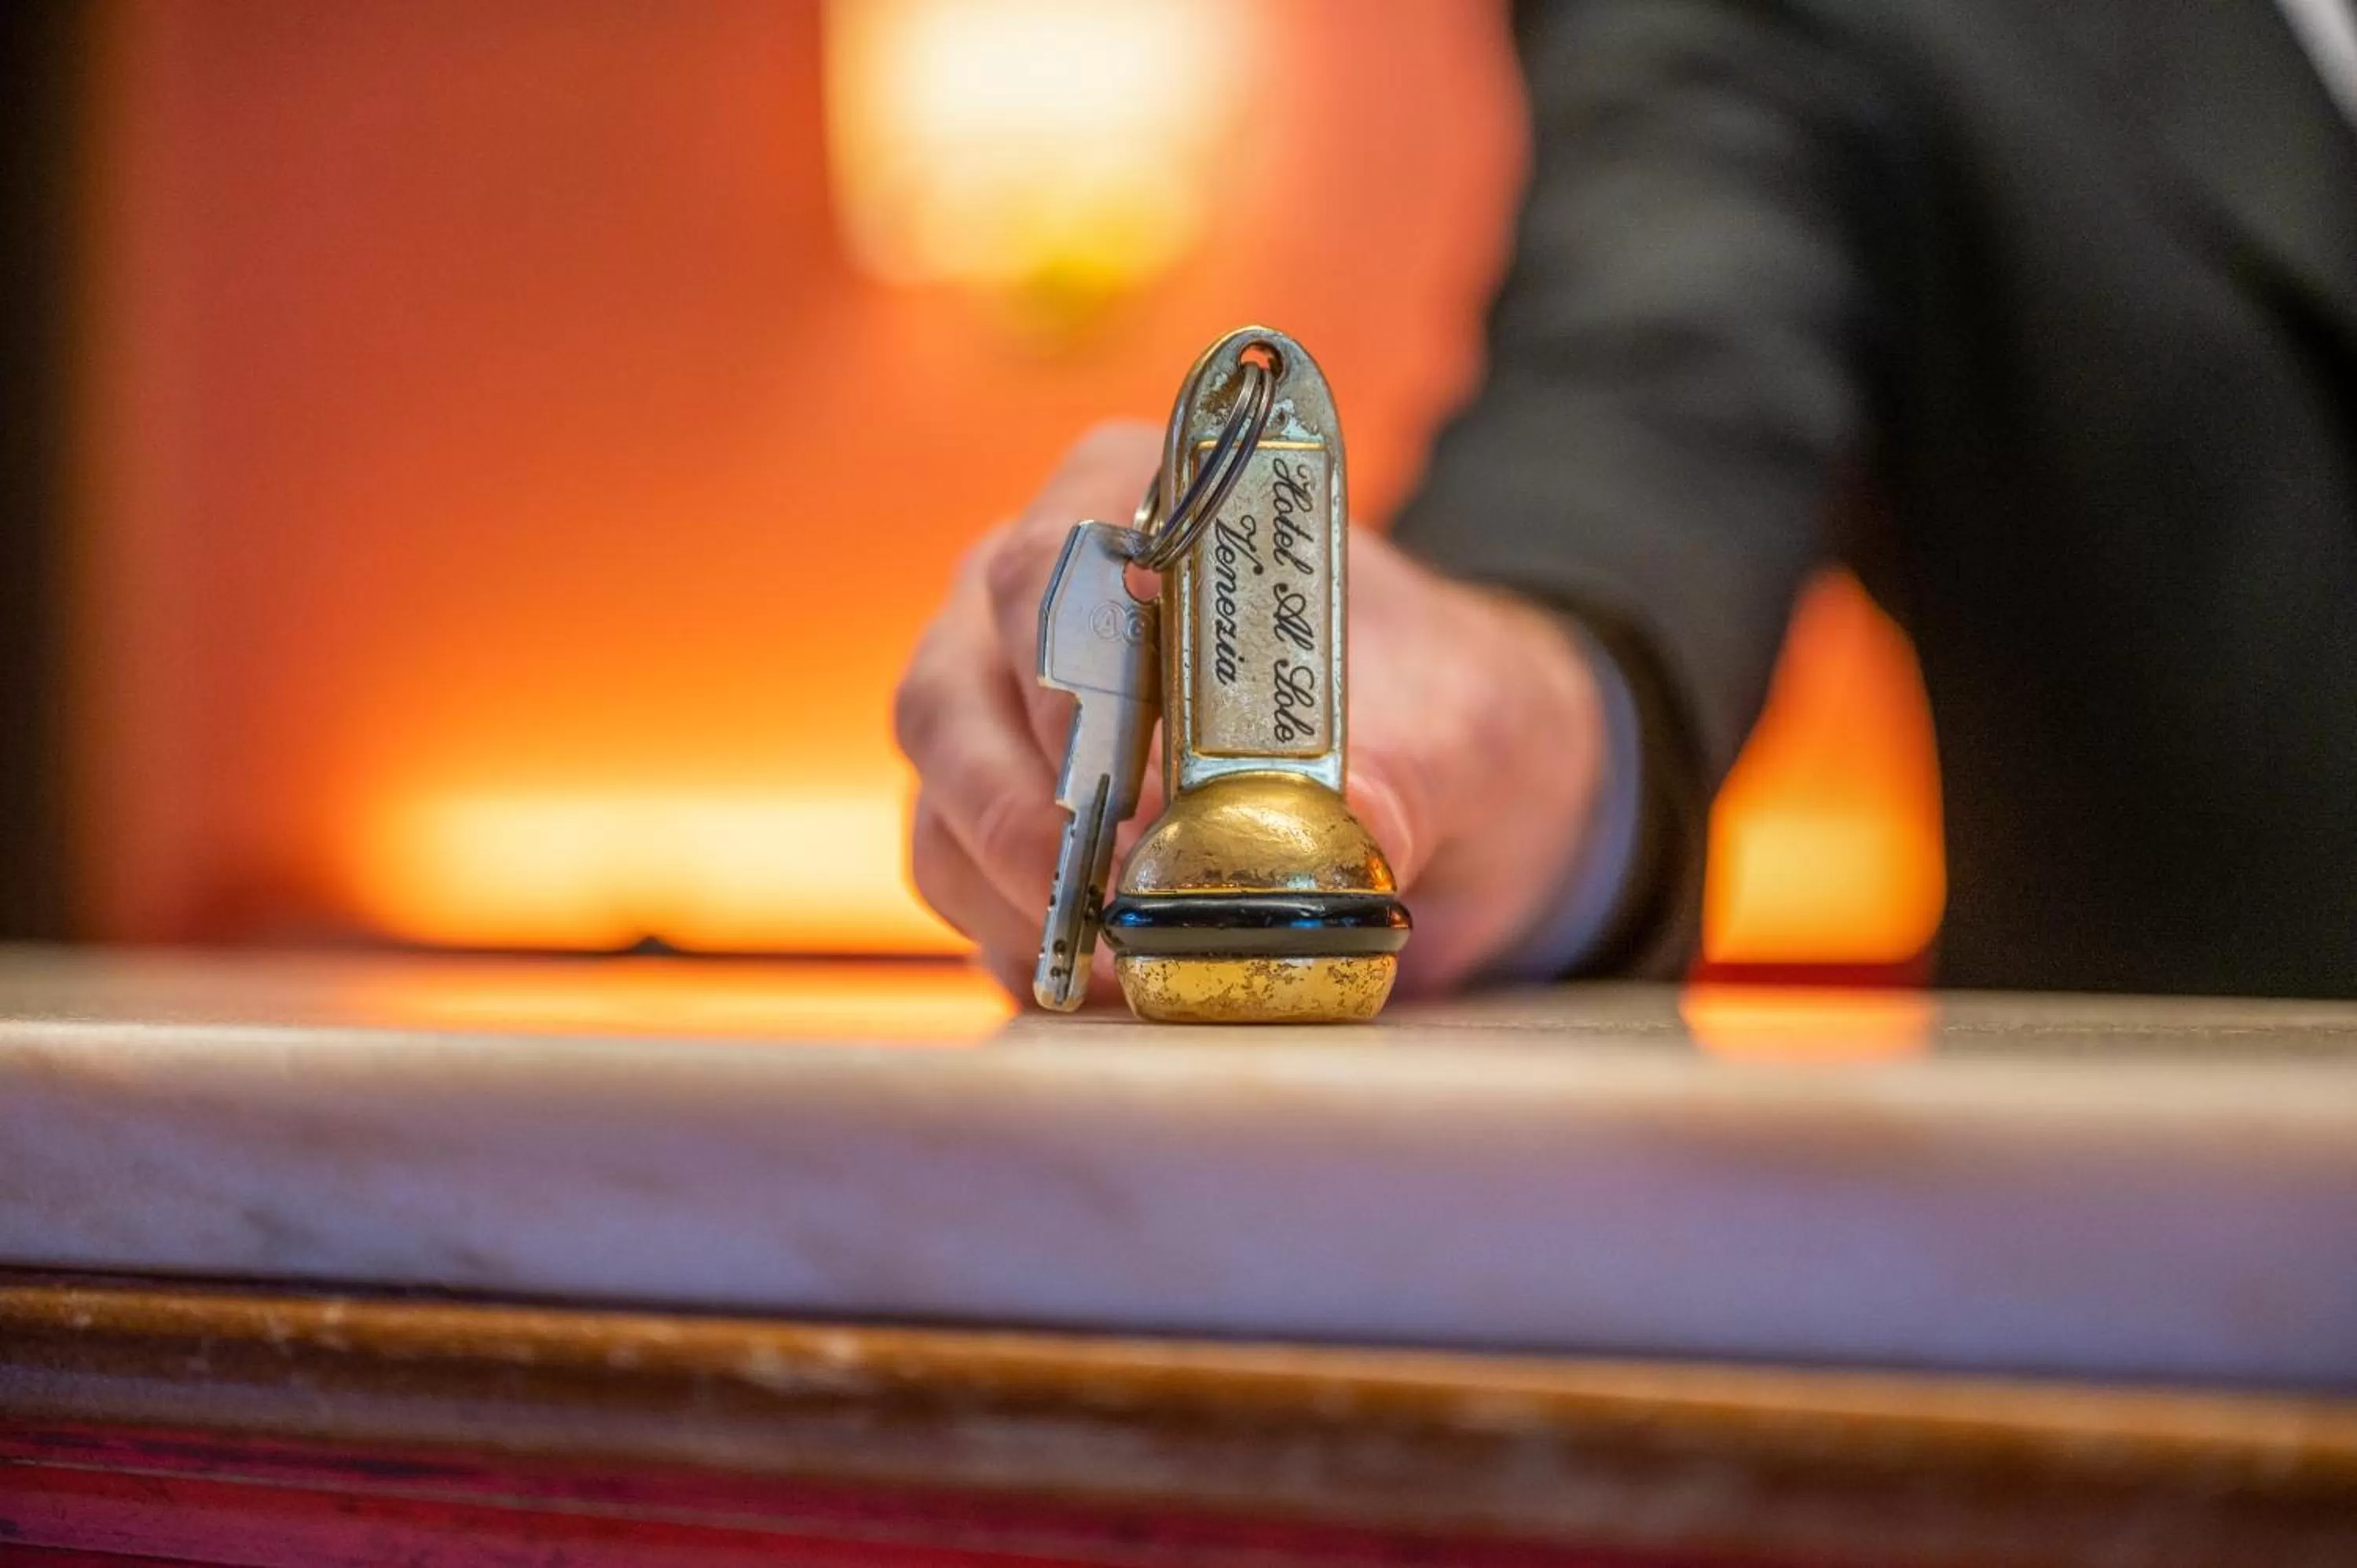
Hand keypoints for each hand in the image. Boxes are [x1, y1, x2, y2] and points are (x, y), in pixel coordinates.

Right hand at [896, 421, 1612, 1002]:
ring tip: (1108, 967)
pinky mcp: (997, 820)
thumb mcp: (1460, 735)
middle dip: (1015, 812)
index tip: (1125, 792)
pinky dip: (1019, 943)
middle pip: (953, 692)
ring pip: (939, 801)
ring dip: (1010, 896)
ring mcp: (997, 706)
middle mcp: (1030, 593)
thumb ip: (1395, 774)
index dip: (1069, 683)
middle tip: (1097, 905)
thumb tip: (1324, 843)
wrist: (1455, 787)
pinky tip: (1100, 985)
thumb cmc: (1444, 716)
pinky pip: (961, 884)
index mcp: (1136, 504)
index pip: (1050, 568)